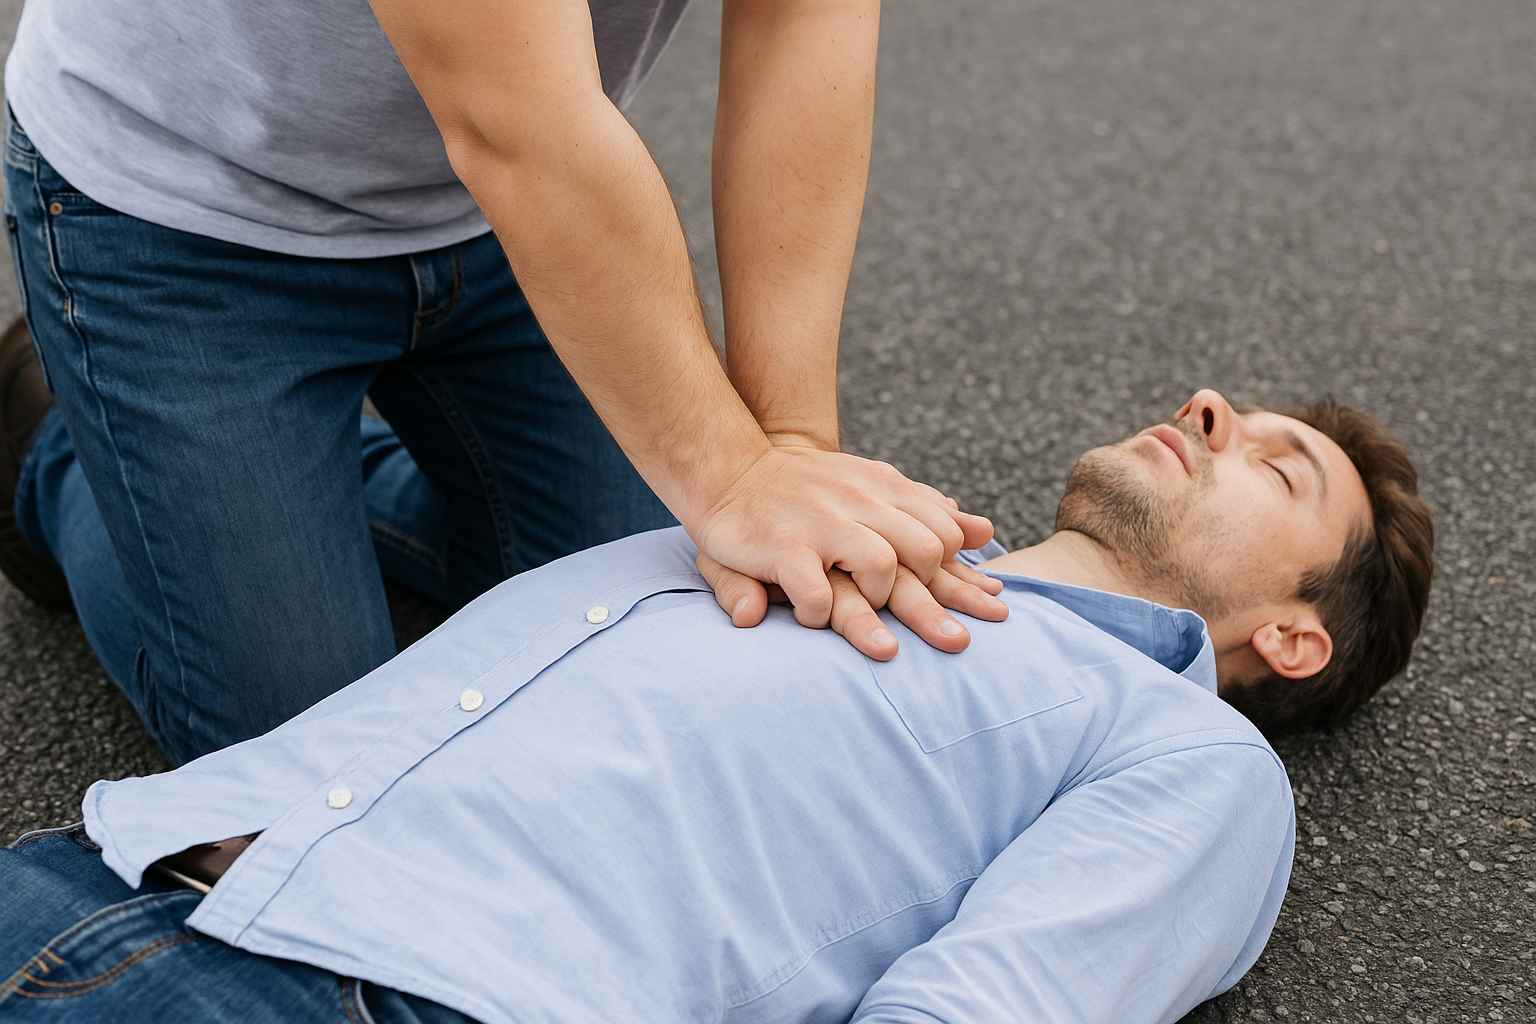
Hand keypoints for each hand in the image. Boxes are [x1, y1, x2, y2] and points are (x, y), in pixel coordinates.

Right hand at [687, 442, 1005, 654]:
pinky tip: (814, 617)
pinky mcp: (785, 548)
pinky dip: (821, 615)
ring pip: (881, 567)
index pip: (944, 532)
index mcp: (883, 490)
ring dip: (877, 605)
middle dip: (932, 601)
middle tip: (932, 633)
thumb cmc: (806, 487)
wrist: (731, 468)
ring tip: (870, 628)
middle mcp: (860, 504)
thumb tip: (985, 530)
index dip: (954, 572)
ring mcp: (823, 525)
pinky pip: (819, 593)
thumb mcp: (870, 483)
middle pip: (924, 552)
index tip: (952, 598)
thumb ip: (924, 507)